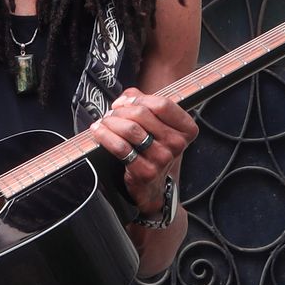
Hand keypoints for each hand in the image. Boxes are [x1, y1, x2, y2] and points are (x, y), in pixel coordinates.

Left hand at [88, 90, 196, 214]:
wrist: (154, 187)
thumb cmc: (154, 150)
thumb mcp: (158, 125)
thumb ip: (144, 103)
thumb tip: (126, 98)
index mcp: (186, 129)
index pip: (162, 104)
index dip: (139, 100)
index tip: (125, 102)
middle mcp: (177, 144)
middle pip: (142, 115)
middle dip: (120, 111)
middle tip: (111, 114)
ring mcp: (162, 159)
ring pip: (130, 130)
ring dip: (111, 122)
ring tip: (104, 122)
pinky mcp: (145, 171)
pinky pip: (121, 148)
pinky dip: (105, 136)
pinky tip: (98, 132)